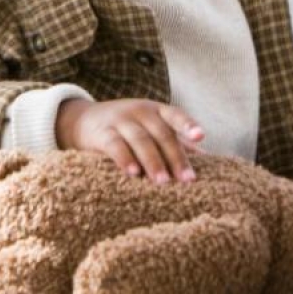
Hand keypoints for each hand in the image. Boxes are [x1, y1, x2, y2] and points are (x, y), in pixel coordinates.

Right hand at [55, 98, 203, 183]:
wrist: (82, 120)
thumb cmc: (126, 129)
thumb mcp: (150, 128)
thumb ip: (175, 142)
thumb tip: (210, 162)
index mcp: (156, 110)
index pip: (175, 115)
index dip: (188, 125)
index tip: (201, 136)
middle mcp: (139, 111)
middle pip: (161, 132)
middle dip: (175, 157)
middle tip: (187, 180)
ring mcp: (119, 120)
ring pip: (140, 139)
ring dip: (153, 161)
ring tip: (163, 182)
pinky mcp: (101, 132)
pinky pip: (115, 145)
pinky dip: (125, 158)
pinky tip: (133, 173)